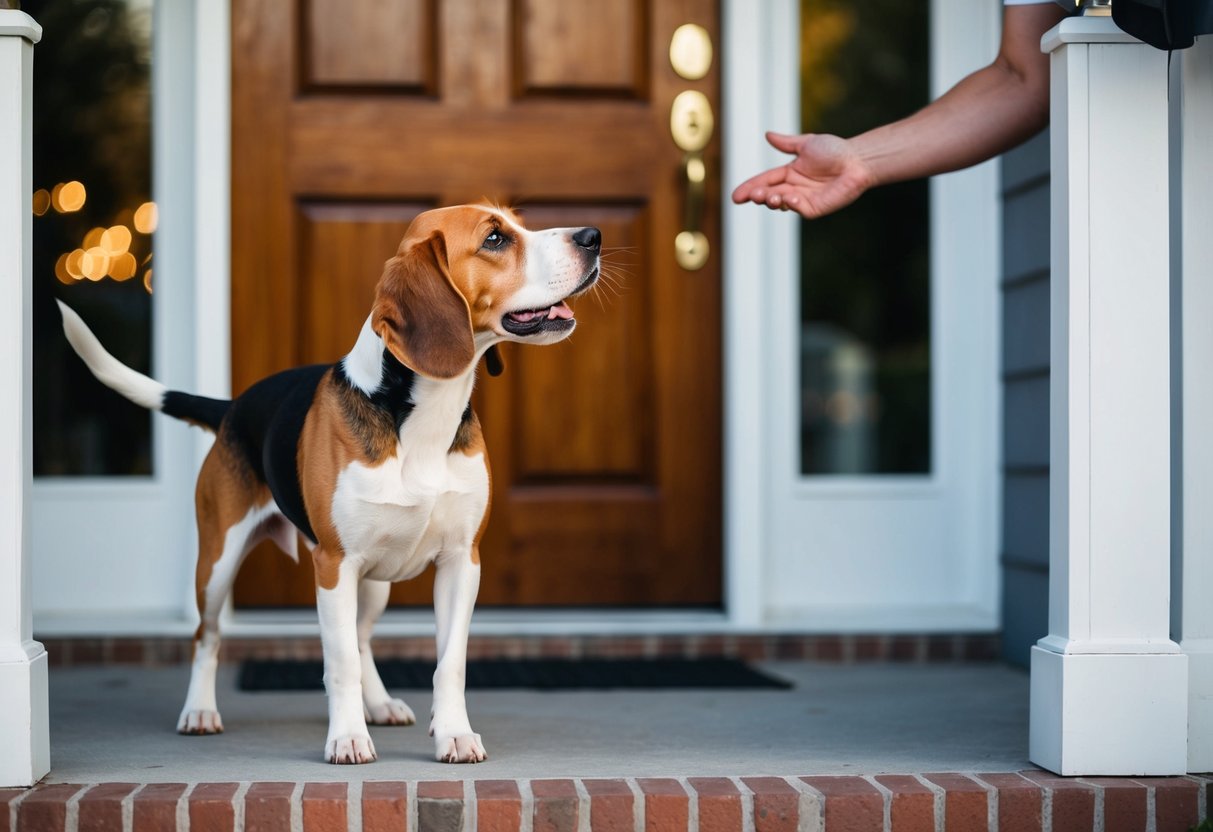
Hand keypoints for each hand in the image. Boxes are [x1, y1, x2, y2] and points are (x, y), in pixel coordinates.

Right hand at [731, 131, 875, 219]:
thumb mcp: (806, 143)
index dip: (750, 188)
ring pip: (781, 204)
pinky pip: (798, 209)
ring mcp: (803, 200)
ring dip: (772, 201)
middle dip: (759, 196)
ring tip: (770, 197)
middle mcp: (793, 188)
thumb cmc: (835, 150)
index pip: (764, 181)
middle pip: (769, 194)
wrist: (857, 160)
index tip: (736, 196)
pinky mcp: (815, 208)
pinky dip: (791, 205)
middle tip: (753, 196)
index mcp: (789, 173)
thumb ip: (786, 143)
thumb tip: (767, 135)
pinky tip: (789, 197)